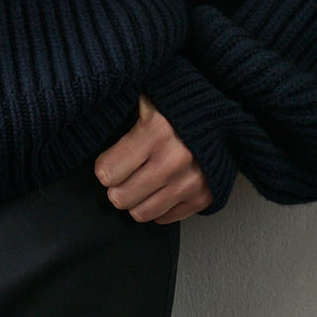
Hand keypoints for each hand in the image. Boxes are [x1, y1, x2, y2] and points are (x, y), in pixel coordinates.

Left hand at [94, 93, 212, 223]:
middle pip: (121, 197)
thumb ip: (122, 108)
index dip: (104, 166)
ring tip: (139, 181)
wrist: (225, 116)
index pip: (107, 172)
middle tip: (121, 174)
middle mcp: (174, 160)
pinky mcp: (203, 197)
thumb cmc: (178, 105)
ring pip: (141, 213)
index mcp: (156, 131)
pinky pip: (164, 219)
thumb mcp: (148, 97)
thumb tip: (90, 111)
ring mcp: (191, 182)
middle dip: (115, 186)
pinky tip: (159, 187)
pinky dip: (157, 206)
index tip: (107, 160)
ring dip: (135, 199)